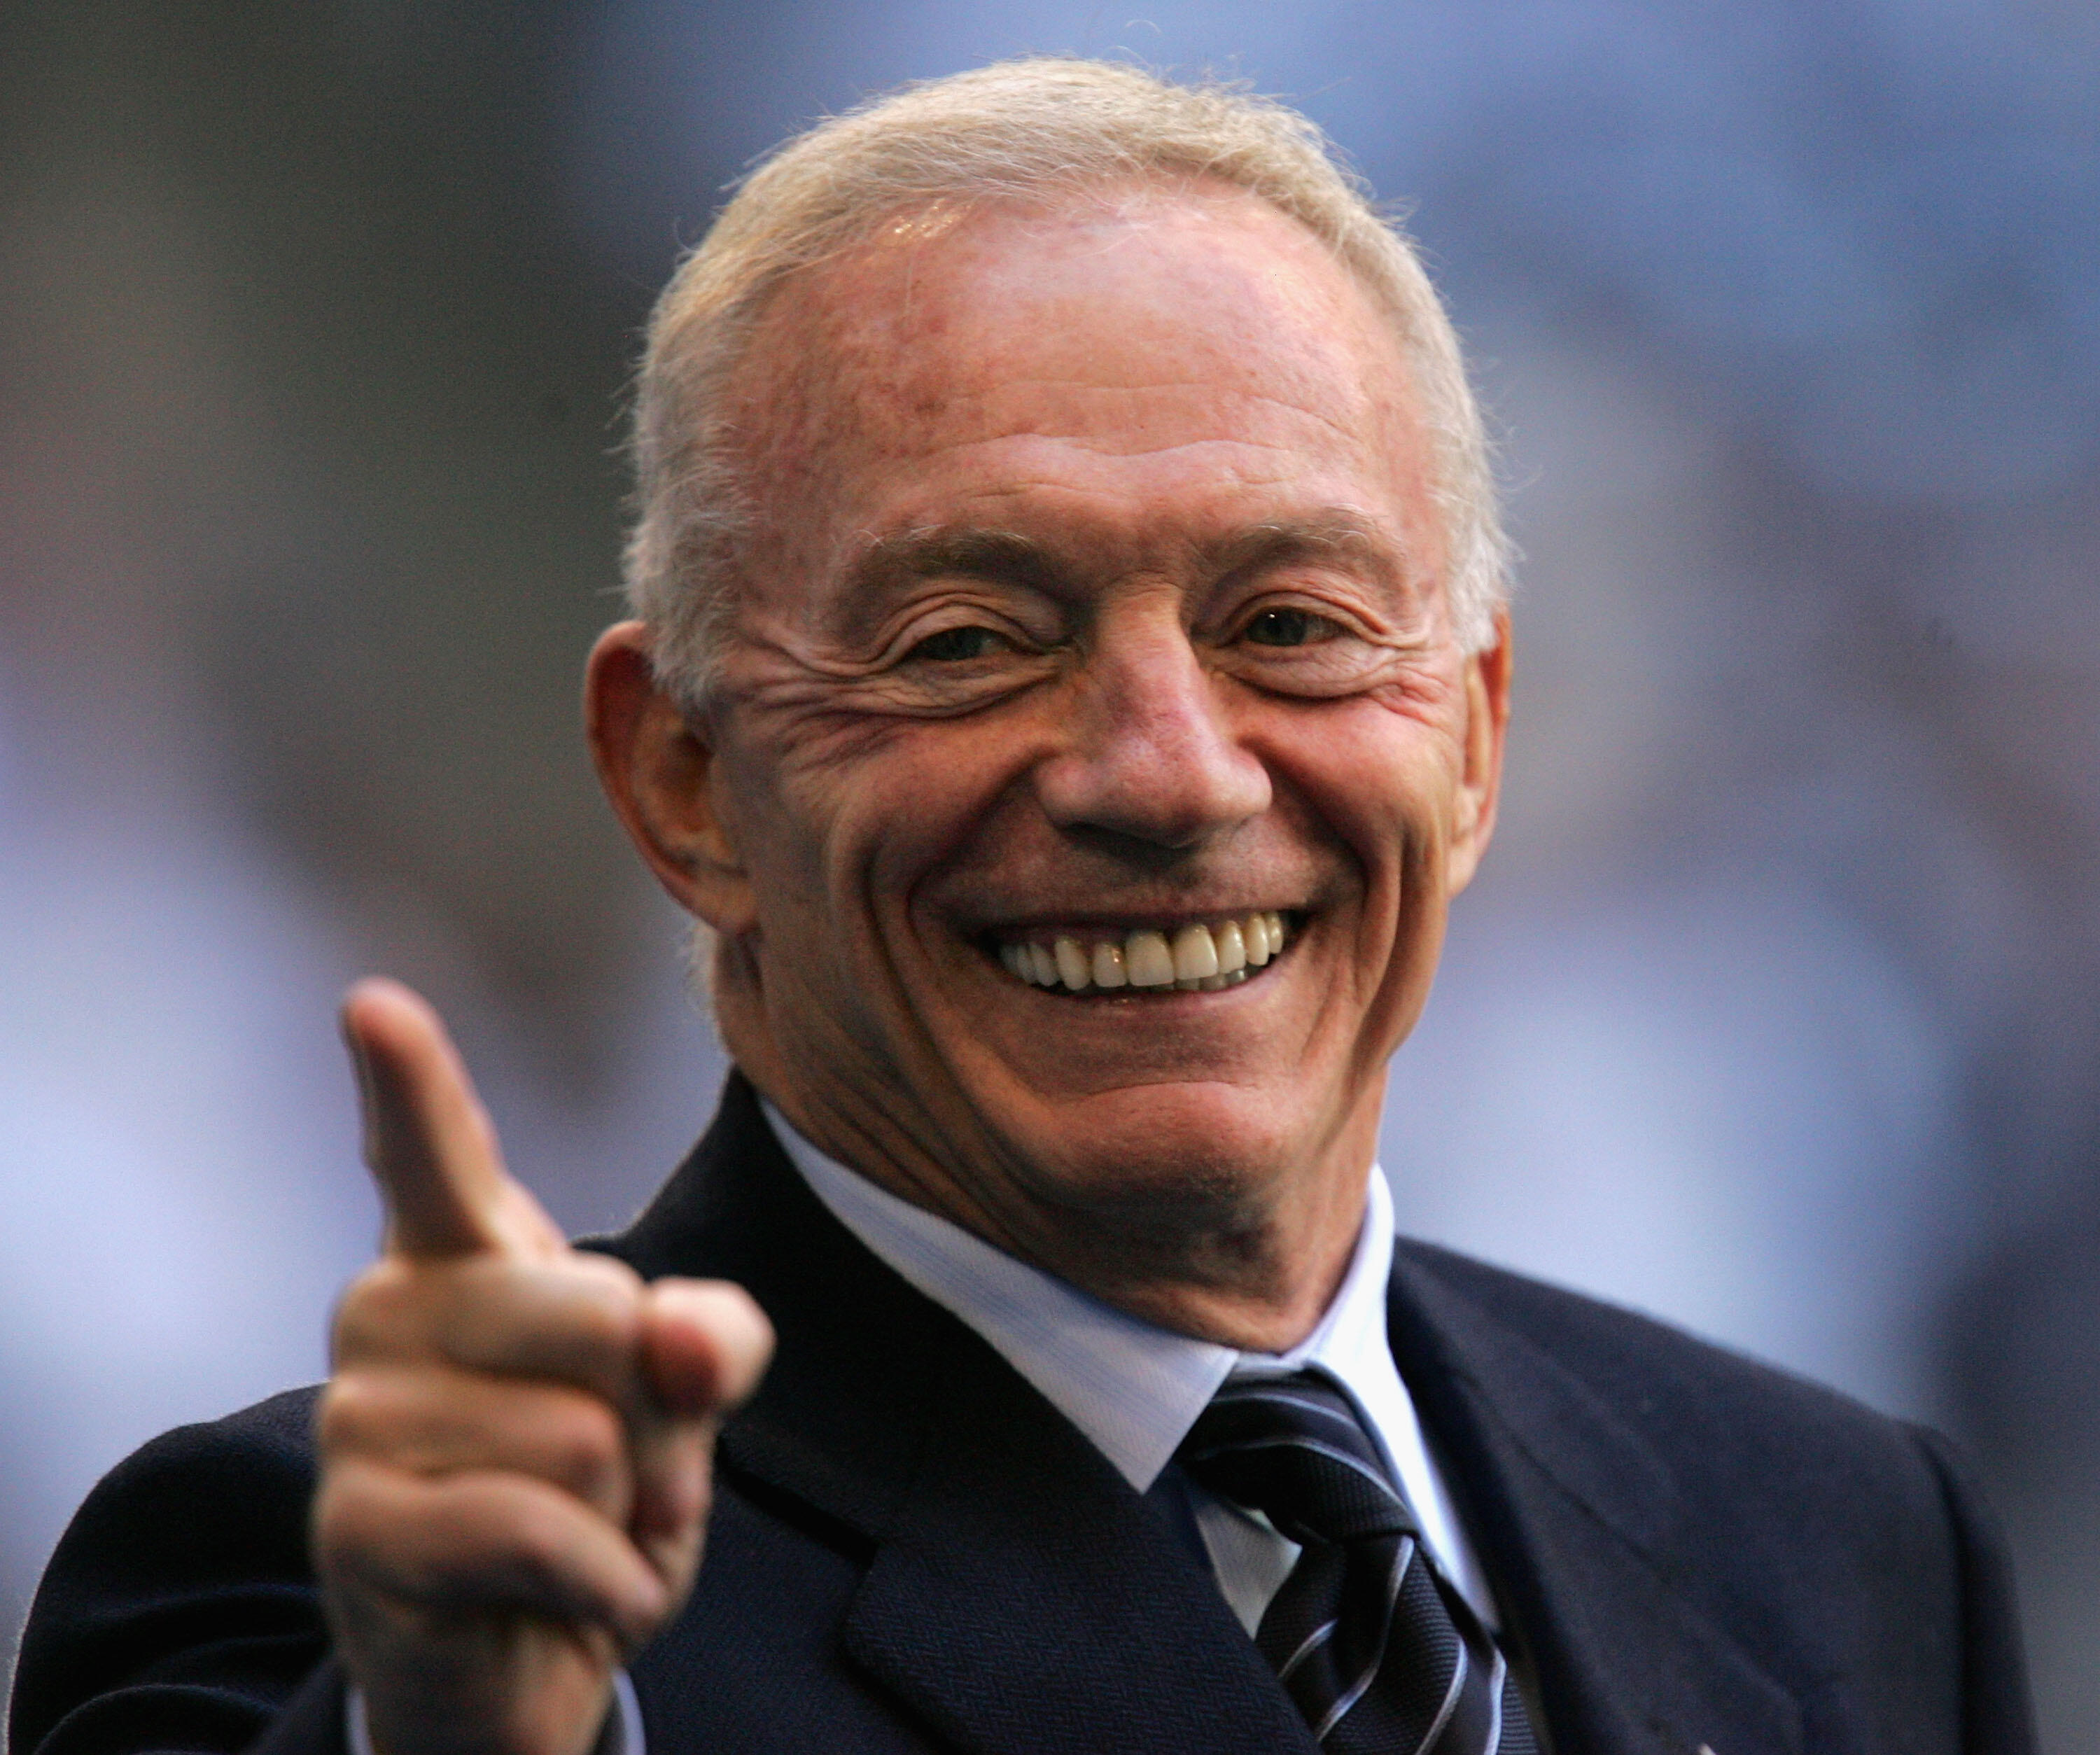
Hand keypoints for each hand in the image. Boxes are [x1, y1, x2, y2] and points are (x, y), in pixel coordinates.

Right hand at [314, 979, 771, 1754]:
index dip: (409, 1081)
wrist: (529, 1659)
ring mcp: (359, 1418)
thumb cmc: (598, 1499)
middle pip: (602, 1314)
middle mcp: (392, 1312)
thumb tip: (680, 1330)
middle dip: (653, 1416)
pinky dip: (602, 1582)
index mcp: (465, 1254)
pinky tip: (572, 1595)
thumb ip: (707, 1342)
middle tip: (614, 1471)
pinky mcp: (356, 1528)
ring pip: (581, 1435)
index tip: (374, 1005)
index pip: (434, 1153)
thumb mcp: (682, 1406)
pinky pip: (541, 1532)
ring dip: (626, 1510)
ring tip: (579, 1532)